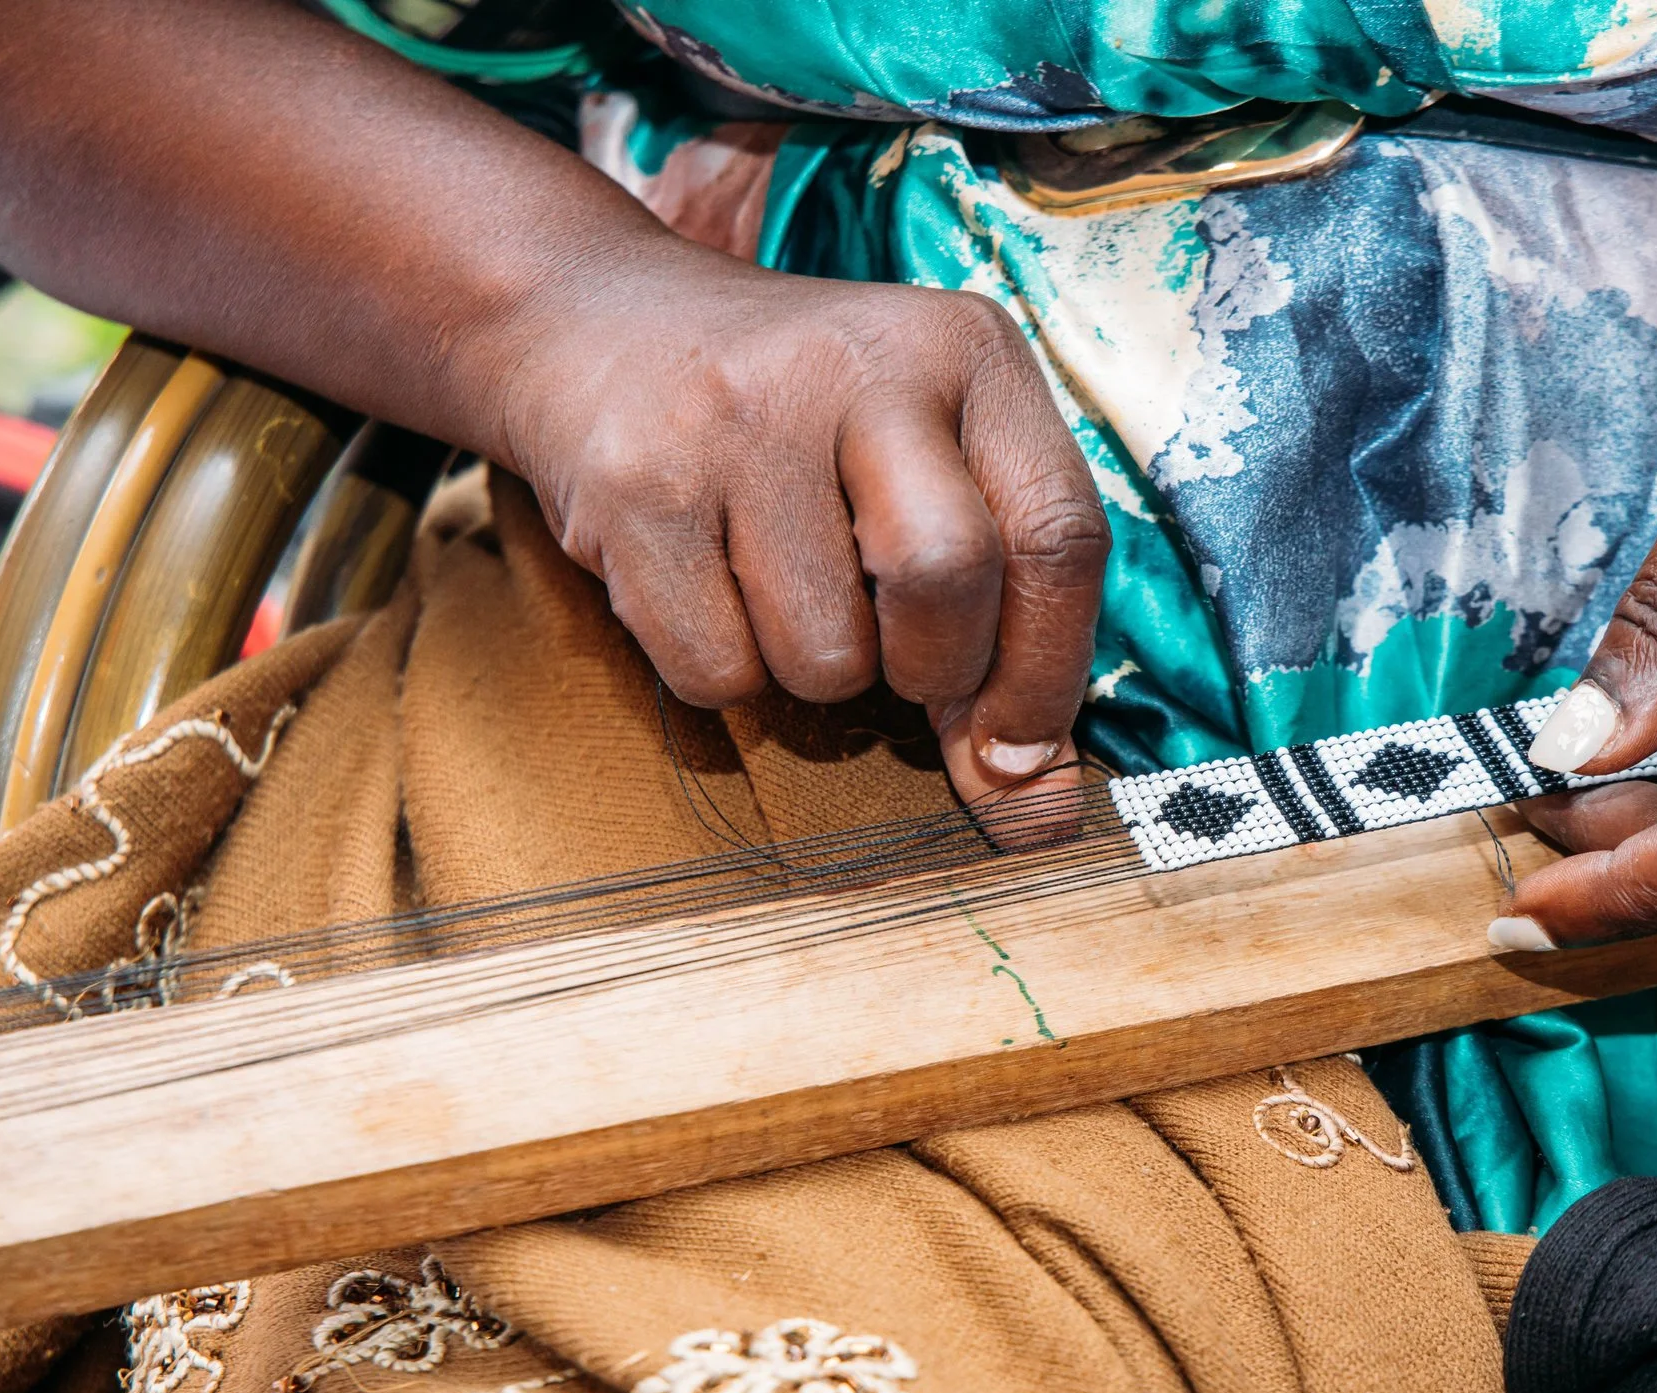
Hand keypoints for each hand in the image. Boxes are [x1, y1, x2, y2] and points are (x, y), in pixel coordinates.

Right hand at [495, 242, 1108, 807]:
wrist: (598, 320)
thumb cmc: (806, 425)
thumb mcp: (929, 461)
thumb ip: (1001, 617)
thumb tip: (1035, 807)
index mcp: (969, 352)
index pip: (1059, 535)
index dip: (1048, 673)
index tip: (1020, 755)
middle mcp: (862, 366)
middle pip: (949, 579)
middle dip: (934, 671)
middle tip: (898, 662)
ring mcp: (739, 420)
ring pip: (826, 657)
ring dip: (817, 674)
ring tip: (783, 586)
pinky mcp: (636, 485)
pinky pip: (715, 672)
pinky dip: (725, 673)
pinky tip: (705, 582)